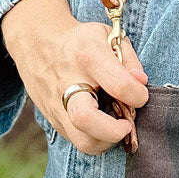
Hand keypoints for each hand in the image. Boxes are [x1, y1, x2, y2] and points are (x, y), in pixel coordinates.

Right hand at [0, 0, 148, 154]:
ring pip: (82, 140)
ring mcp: (57, 105)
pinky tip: (104, 126)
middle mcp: (68, 82)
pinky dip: (96, 140)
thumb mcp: (108, 36)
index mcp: (88, 56)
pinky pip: (78, 141)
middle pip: (86, 119)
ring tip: (117, 126)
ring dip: (107, 141)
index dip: (138, 95)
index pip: (119, 85)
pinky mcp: (54, 119)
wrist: (38, 44)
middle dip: (114, 131)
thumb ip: (129, 59)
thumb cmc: (81, 42)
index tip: (141, 95)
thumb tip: (140, 83)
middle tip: (127, 124)